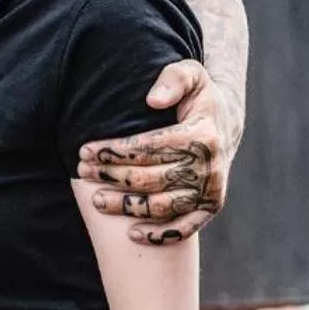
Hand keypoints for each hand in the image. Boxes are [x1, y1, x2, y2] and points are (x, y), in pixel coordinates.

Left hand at [77, 59, 231, 244]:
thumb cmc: (198, 97)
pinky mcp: (210, 207)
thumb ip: (173, 79)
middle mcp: (209, 167)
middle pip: (150, 178)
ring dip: (126, 206)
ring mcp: (211, 191)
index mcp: (202, 135)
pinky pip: (184, 228)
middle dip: (111, 176)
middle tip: (83, 171)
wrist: (225, 123)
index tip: (85, 150)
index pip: (149, 147)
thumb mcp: (191, 74)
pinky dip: (159, 235)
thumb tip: (153, 100)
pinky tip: (132, 234)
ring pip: (162, 206)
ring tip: (96, 199)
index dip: (114, 150)